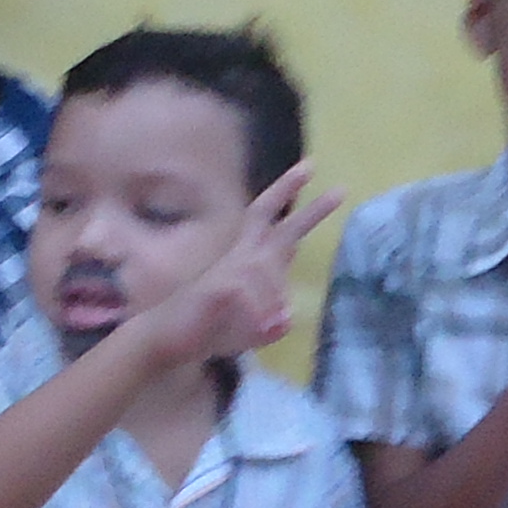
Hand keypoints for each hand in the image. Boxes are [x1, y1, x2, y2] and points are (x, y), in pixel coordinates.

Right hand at [129, 161, 344, 369]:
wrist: (166, 339)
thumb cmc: (207, 326)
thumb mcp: (249, 326)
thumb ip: (270, 319)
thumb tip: (287, 319)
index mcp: (246, 260)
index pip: (269, 221)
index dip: (288, 196)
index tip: (308, 168)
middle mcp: (237, 258)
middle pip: (272, 222)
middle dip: (306, 210)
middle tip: (341, 191)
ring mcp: (225, 270)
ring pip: (263, 268)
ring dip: (273, 295)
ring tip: (278, 325)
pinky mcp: (214, 288)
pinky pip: (245, 290)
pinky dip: (261, 310)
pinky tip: (269, 329)